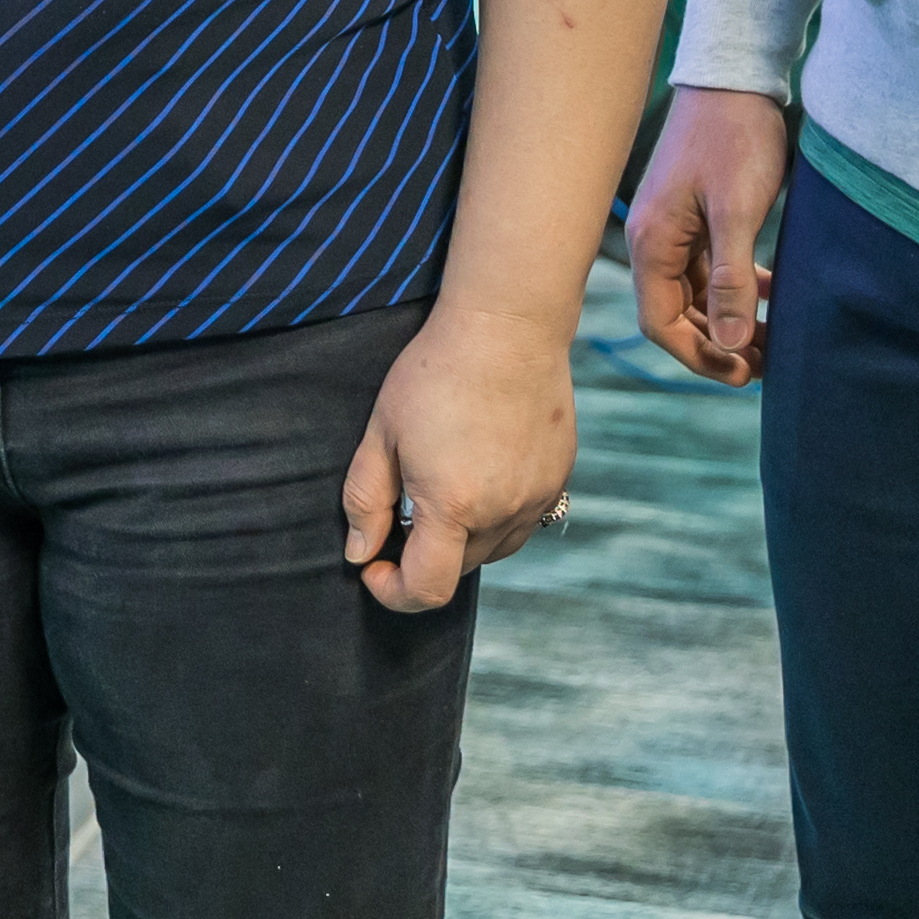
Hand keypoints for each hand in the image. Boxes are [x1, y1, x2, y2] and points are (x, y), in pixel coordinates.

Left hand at [342, 299, 574, 613]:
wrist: (507, 326)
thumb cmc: (435, 372)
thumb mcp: (382, 433)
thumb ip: (366, 501)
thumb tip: (360, 553)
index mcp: (453, 505)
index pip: (426, 589)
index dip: (392, 592)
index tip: (373, 565)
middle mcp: (502, 511)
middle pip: (458, 570)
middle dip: (422, 558)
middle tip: (400, 514)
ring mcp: (537, 497)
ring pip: (493, 549)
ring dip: (461, 540)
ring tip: (441, 489)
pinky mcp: (558, 478)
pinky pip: (523, 521)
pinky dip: (495, 516)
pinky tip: (478, 471)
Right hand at [625, 87, 790, 384]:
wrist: (738, 77)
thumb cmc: (735, 138)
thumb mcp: (737, 212)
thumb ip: (732, 280)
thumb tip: (730, 343)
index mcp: (654, 243)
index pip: (661, 323)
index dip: (700, 355)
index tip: (743, 372)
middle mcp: (657, 239)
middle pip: (677, 313)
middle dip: (717, 343)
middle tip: (764, 363)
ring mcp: (677, 227)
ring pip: (698, 292)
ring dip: (730, 318)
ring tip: (771, 337)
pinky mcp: (698, 214)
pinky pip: (712, 267)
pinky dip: (738, 286)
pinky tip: (772, 294)